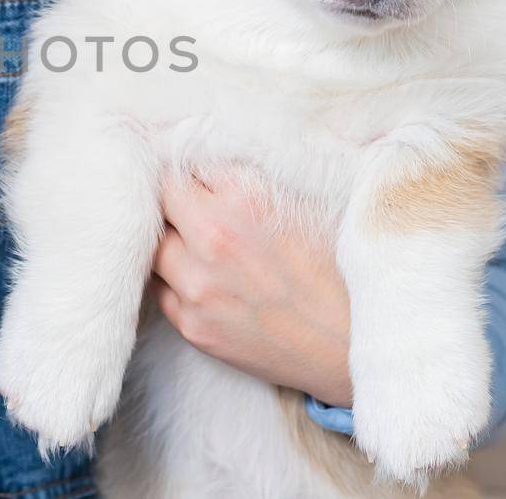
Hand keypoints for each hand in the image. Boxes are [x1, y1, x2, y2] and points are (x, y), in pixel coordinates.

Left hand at [152, 168, 352, 407]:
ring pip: (152, 247)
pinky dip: (172, 279)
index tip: (193, 176)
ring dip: (168, 241)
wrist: (354, 348)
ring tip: (192, 243)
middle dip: (171, 202)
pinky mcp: (192, 327)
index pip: (181, 165)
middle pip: (157, 202)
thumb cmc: (339, 269)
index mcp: (244, 198)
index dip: (187, 170)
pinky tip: (200, 278)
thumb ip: (249, 178)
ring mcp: (197, 287)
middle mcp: (213, 239)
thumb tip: (207, 158)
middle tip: (189, 207)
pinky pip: (160, 289)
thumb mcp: (305, 202)